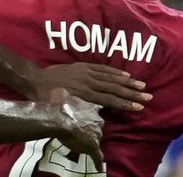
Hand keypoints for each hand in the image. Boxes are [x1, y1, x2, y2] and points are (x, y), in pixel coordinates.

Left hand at [32, 63, 151, 110]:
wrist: (35, 79)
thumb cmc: (47, 98)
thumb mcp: (63, 108)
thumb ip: (80, 110)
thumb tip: (95, 116)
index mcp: (84, 94)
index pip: (109, 100)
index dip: (125, 104)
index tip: (139, 107)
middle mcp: (87, 82)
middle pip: (114, 88)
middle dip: (132, 93)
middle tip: (148, 97)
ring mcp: (85, 72)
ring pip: (110, 77)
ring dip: (127, 82)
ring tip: (141, 85)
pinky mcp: (82, 66)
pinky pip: (101, 68)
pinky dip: (114, 71)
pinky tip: (124, 74)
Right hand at [50, 88, 104, 171]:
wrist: (57, 118)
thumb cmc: (57, 104)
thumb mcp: (61, 93)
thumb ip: (65, 94)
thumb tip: (60, 89)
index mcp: (91, 107)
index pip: (96, 109)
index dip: (91, 112)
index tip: (88, 114)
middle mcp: (97, 119)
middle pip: (97, 124)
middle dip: (91, 126)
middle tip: (80, 128)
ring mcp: (96, 133)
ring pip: (96, 137)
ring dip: (90, 138)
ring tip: (81, 141)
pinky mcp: (93, 146)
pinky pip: (97, 155)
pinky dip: (97, 161)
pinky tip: (98, 167)